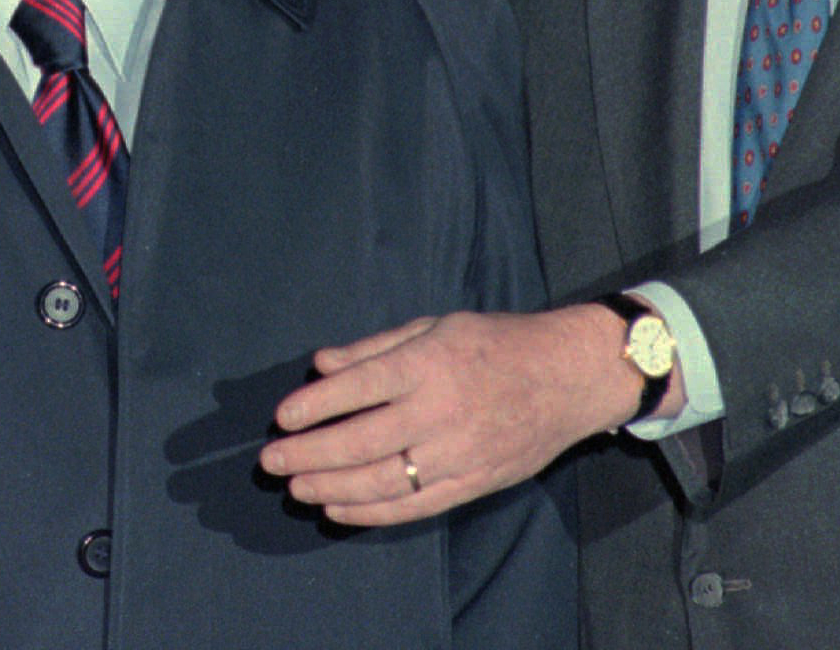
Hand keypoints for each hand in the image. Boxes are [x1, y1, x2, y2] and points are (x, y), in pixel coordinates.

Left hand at [257, 307, 638, 526]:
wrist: (568, 377)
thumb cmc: (495, 343)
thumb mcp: (435, 326)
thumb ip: (375, 347)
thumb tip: (322, 364)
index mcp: (430, 363)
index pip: (361, 387)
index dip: (316, 405)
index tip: (282, 418)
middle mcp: (442, 409)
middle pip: (363, 440)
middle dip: (310, 454)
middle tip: (271, 461)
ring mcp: (459, 451)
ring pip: (384, 480)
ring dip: (332, 487)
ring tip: (296, 488)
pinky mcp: (473, 481)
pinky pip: (414, 506)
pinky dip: (371, 513)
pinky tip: (338, 510)